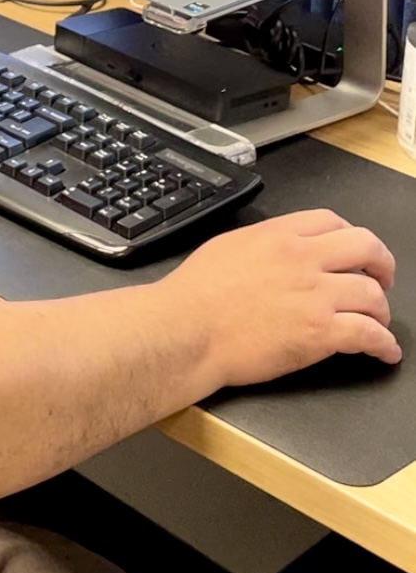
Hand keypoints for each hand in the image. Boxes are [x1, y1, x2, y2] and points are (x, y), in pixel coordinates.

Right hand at [162, 209, 399, 392]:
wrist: (188, 330)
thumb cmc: (195, 294)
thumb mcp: (227, 247)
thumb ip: (262, 244)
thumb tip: (278, 250)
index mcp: (278, 235)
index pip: (331, 221)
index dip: (350, 236)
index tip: (354, 251)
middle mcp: (302, 259)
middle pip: (365, 247)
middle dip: (382, 263)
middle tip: (383, 278)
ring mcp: (315, 296)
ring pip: (373, 294)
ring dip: (381, 310)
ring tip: (378, 322)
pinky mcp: (320, 333)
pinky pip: (369, 334)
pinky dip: (384, 344)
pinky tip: (384, 351)